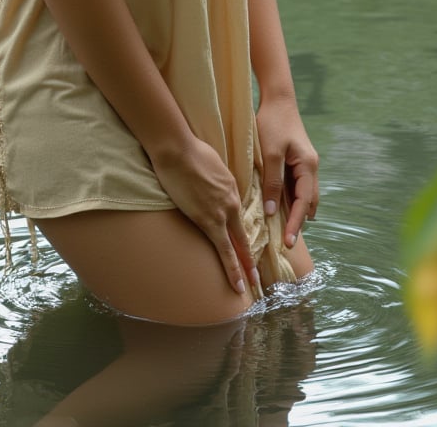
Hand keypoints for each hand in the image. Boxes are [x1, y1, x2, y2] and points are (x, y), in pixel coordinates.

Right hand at [150, 137, 259, 295]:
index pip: (239, 221)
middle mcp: (231, 204)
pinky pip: (221, 248)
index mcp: (232, 190)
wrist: (179, 150)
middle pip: (242, 237)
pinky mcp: (206, 219)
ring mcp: (220, 213)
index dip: (243, 237)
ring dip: (242, 268)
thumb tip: (212, 189)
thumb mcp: (213, 166)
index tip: (247, 250)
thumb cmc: (190, 152)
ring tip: (248, 286)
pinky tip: (236, 280)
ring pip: (235, 247)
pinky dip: (230, 266)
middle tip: (257, 279)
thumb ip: (216, 183)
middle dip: (249, 260)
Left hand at [256, 96, 318, 248]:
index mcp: (308, 166)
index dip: (296, 224)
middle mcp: (311, 168)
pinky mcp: (296, 161)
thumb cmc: (273, 123)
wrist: (277, 99)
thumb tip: (273, 212)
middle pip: (309, 203)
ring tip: (281, 230)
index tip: (289, 243)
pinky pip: (295, 186)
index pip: (304, 203)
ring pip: (303, 196)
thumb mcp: (270, 153)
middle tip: (286, 242)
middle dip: (299, 222)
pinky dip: (289, 199)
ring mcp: (305, 164)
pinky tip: (278, 208)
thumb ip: (272, 182)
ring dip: (295, 212)